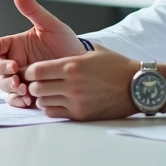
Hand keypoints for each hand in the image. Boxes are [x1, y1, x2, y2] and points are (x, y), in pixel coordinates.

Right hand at [0, 0, 85, 107]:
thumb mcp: (50, 25)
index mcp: (16, 44)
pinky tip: (27, 99)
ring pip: (4, 84)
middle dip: (3, 70)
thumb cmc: (65, 43)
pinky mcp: (27, 94)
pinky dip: (17, 100)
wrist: (81, 66)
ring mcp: (20, 78)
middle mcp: (15, 62)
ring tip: (23, 87)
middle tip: (15, 71)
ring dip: (9, 87)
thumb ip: (33, 11)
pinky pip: (14, 99)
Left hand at [23, 50, 142, 120]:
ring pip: (43, 102)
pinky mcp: (81, 115)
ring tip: (48, 92)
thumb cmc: (116, 67)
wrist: (136, 86)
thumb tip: (55, 50)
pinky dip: (51, 108)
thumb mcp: (93, 53)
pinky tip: (57, 102)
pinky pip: (54, 114)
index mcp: (72, 65)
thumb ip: (71, 54)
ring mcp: (76, 101)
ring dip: (42, 97)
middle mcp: (72, 84)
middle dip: (33, 85)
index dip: (29, 71)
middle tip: (37, 82)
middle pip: (36, 88)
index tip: (30, 71)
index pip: (37, 70)